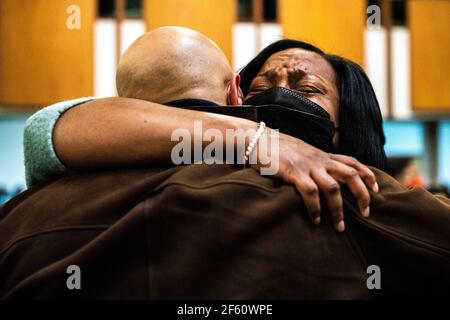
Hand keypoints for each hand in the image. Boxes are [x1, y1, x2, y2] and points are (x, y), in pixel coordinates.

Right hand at [253, 130, 377, 231]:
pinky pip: (310, 193)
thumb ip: (313, 163)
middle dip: (362, 194)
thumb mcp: (301, 153)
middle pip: (351, 174)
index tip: (377, 189)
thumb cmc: (277, 149)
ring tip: (340, 226)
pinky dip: (315, 209)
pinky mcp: (293, 173)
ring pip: (333, 188)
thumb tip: (321, 178)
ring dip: (339, 209)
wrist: (258, 139)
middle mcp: (319, 159)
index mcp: (322, 155)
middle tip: (365, 213)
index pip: (352, 162)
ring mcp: (307, 166)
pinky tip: (316, 220)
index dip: (368, 174)